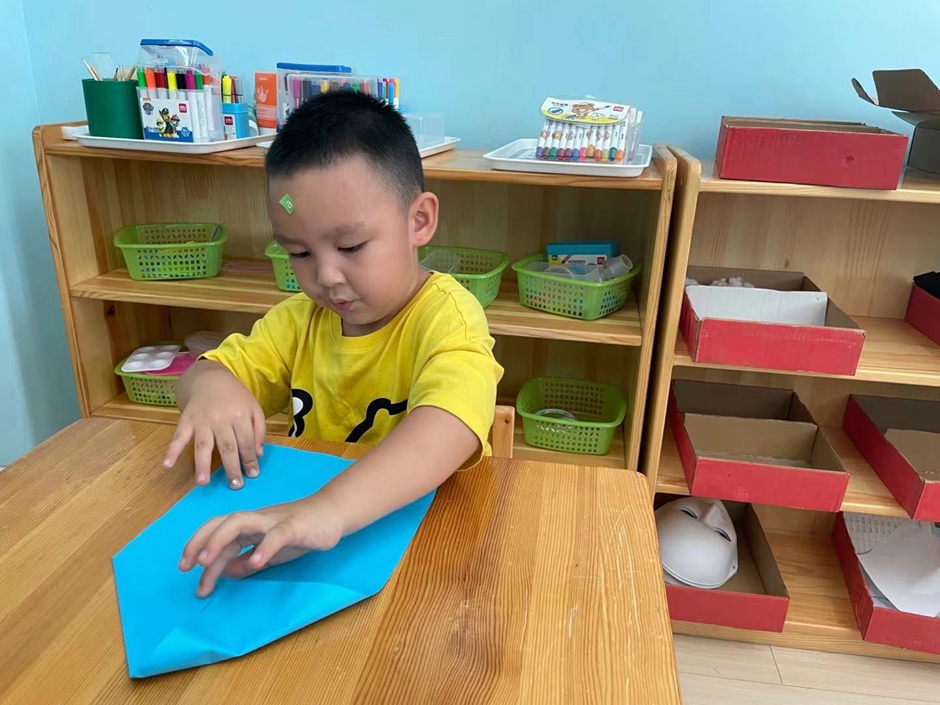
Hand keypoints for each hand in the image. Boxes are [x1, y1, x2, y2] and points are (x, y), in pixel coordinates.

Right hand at [163, 362, 266, 488]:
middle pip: (227, 447)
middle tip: (235, 486)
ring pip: (203, 445)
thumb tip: (258, 454)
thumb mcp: (254, 408)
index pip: (246, 442)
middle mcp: (221, 419)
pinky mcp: (186, 421)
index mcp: (240, 416)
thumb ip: (259, 430)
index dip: (250, 460)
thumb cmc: (235, 398)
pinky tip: (167, 465)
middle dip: (231, 468)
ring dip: (202, 465)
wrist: (210, 379)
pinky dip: (171, 451)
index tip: (252, 475)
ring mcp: (202, 421)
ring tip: (203, 483)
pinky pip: (178, 437)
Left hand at [178, 498, 342, 596]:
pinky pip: (276, 536)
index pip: (217, 534)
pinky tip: (255, 563)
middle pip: (220, 523)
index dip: (198, 549)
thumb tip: (224, 573)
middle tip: (187, 567)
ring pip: (239, 522)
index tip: (186, 571)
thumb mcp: (268, 551)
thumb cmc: (300, 532)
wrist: (332, 514)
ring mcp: (273, 521)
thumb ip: (246, 561)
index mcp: (248, 526)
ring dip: (220, 541)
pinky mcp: (294, 526)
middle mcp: (255, 520)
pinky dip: (264, 548)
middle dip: (200, 542)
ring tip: (207, 563)